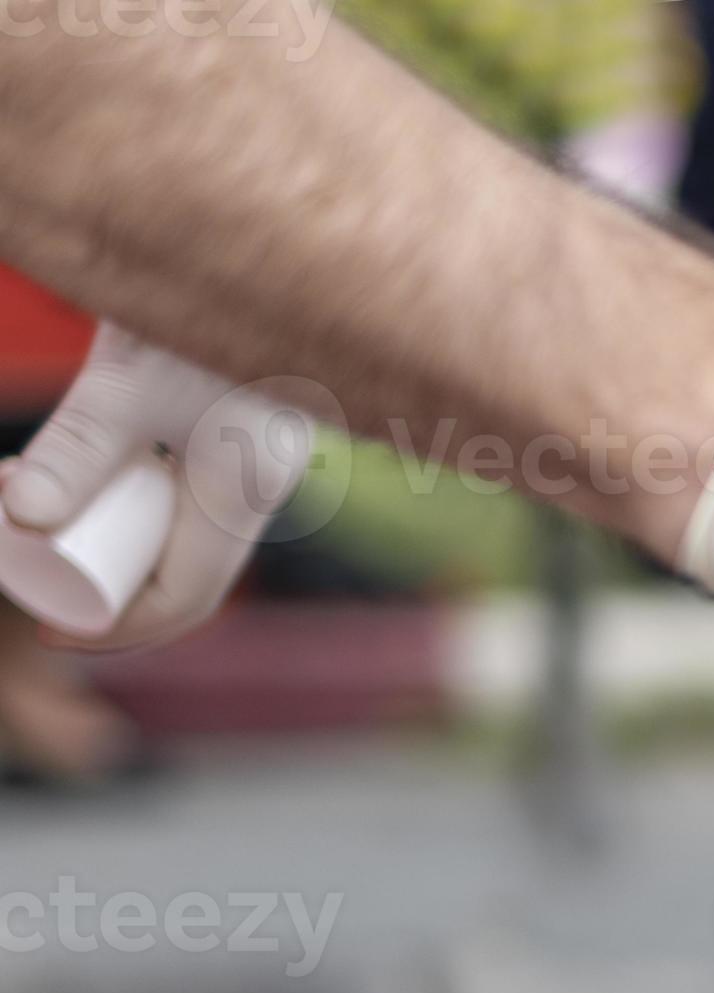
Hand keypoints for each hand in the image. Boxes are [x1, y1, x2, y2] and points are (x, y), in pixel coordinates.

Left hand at [0, 325, 312, 648]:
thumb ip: (78, 448)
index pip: (187, 596)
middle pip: (186, 567)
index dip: (118, 629)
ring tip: (35, 499)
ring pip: (186, 521)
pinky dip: (138, 488)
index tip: (48, 631)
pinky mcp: (248, 411)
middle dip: (106, 580)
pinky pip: (193, 481)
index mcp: (245, 488)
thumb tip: (21, 520)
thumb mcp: (128, 377)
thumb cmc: (205, 304)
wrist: (277, 228)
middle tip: (29, 564)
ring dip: (114, 526)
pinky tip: (95, 461)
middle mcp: (262, 477)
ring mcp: (261, 446)